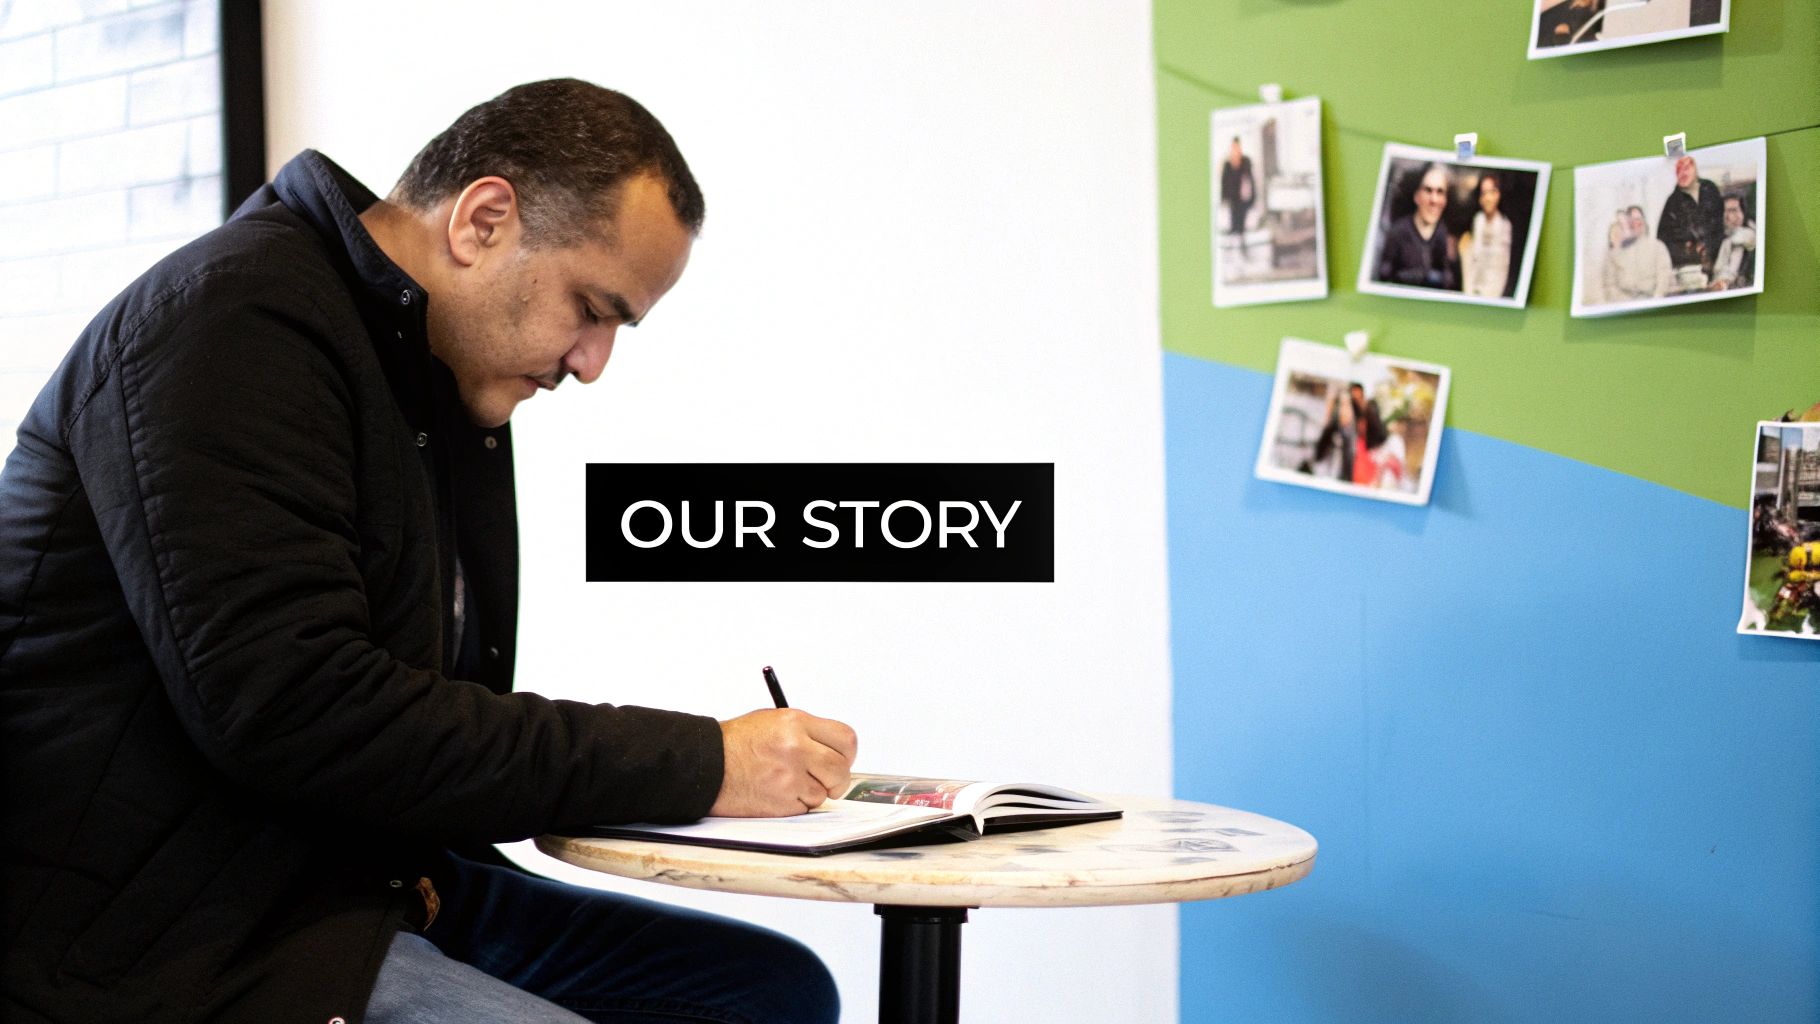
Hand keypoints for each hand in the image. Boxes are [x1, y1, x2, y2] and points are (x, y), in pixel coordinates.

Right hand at [708, 709, 857, 816]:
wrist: (705, 764)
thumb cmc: (736, 743)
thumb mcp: (773, 721)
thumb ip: (807, 733)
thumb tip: (835, 750)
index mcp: (796, 722)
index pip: (846, 739)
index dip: (846, 752)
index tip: (841, 758)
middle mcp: (796, 748)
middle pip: (841, 769)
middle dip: (837, 779)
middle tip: (826, 780)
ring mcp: (789, 777)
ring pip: (823, 793)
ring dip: (811, 792)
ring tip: (786, 782)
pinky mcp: (781, 802)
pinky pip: (805, 808)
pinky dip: (795, 804)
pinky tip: (776, 792)